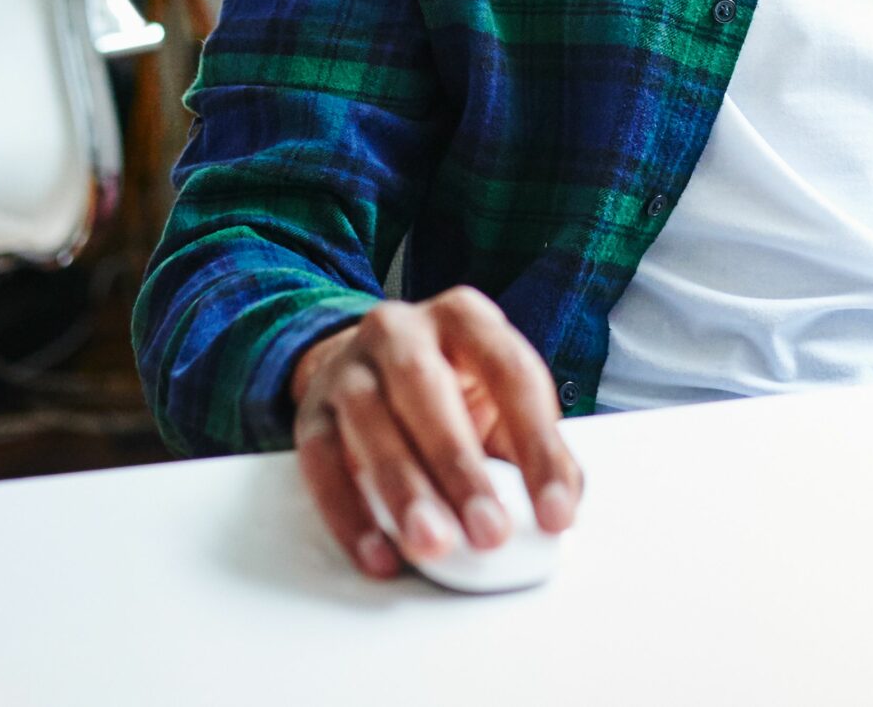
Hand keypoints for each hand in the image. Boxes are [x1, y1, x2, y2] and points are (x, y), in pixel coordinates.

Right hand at [288, 286, 582, 579]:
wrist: (371, 366)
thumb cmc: (453, 392)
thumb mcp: (501, 403)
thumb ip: (533, 449)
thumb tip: (561, 509)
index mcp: (466, 318)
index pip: (511, 373)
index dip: (538, 446)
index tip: (556, 514)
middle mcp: (402, 330)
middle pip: (426, 389)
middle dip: (459, 467)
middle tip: (489, 534)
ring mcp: (349, 366)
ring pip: (369, 421)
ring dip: (403, 490)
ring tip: (432, 545)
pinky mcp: (311, 410)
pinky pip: (321, 460)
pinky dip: (349, 513)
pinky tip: (379, 553)